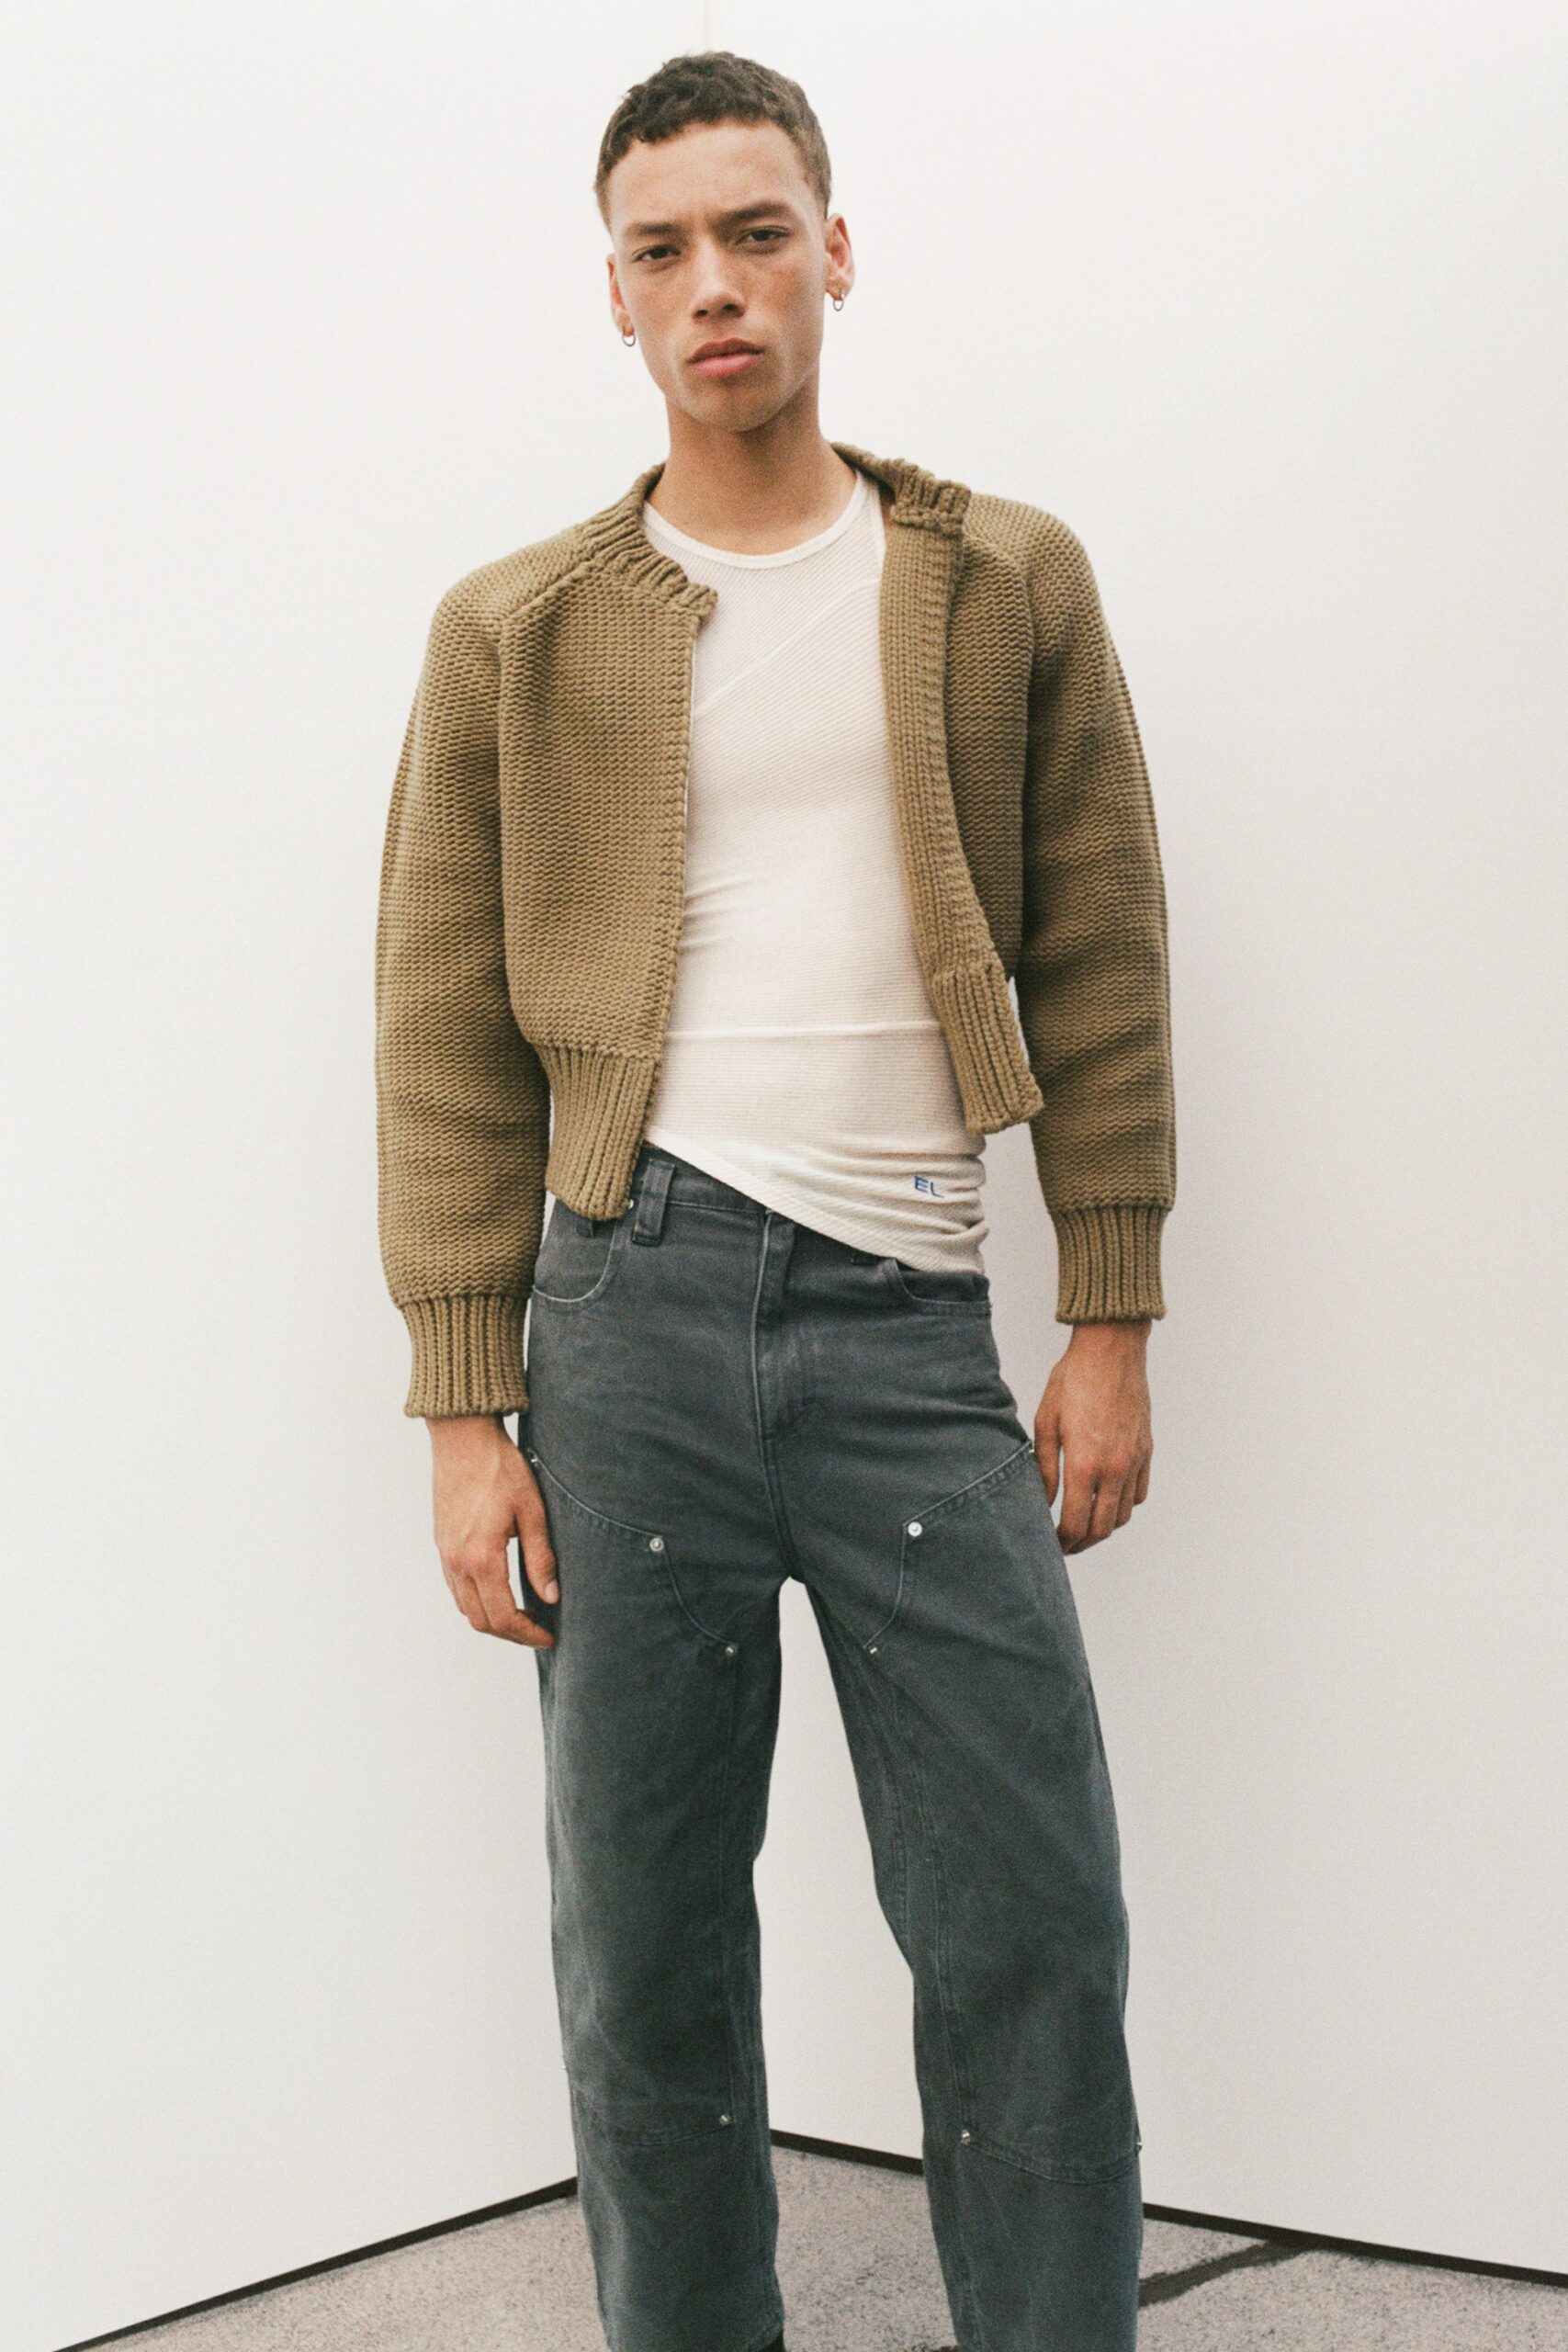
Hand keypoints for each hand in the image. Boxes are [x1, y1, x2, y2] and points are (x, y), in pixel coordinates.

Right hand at [425, 1414, 557, 1644]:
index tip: (549, 1636)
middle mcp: (457, 1562)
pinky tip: (500, 1592)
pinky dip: (477, 1602)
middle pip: (480, 1621)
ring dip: (493, 1619)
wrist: (462, 1439)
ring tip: (524, 1614)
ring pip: (465, 1608)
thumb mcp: (532, 1510)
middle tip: (539, 1630)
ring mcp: (445, 1555)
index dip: (527, 1634)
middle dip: (512, 1634)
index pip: (503, 1616)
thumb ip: (541, 1557)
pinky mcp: (441, 1545)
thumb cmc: (500, 1468)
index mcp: (481, 1557)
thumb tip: (551, 1596)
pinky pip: (456, 1589)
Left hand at [1033, 1320, 1153, 1552]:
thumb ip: (1042, 1468)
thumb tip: (1040, 1502)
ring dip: (1102, 1527)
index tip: (1050, 1545)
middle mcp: (1115, 1469)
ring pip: (1123, 1515)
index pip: (1076, 1524)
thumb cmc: (1073, 1380)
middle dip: (1081, 1544)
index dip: (1062, 1543)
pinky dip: (1123, 1505)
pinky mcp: (1146, 1450)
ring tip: (1082, 1525)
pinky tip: (1106, 1500)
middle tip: (1063, 1545)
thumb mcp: (1045, 1422)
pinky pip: (1139, 1493)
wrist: (1111, 1350)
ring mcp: (1134, 1461)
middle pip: (1102, 1529)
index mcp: (1085, 1464)